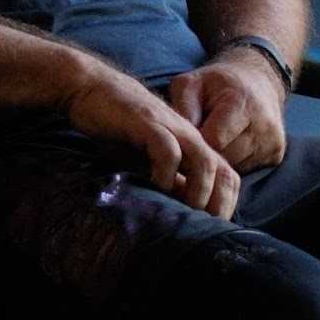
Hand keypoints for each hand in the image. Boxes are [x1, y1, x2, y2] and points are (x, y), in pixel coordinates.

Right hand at [64, 68, 242, 219]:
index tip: (212, 229)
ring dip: (200, 190)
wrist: (92, 90)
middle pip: (224, 172)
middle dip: (219, 204)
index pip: (227, 177)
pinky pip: (168, 150)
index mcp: (193, 148)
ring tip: (187, 210)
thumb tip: (181, 214)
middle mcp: (189, 138)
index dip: (225, 204)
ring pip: (205, 161)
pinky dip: (167, 171)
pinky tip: (157, 185)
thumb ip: (168, 181)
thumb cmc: (121, 129)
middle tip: (204, 227)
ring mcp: (171, 130)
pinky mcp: (148, 124)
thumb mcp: (148, 161)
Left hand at [168, 47, 290, 175]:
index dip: (194, 144)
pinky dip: (232, 162)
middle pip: (225, 158)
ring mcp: (273, 143)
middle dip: (205, 155)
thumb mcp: (192, 83)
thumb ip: (182, 105)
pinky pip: (245, 170)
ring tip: (211, 143)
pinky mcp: (277, 156)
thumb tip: (177, 139)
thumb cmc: (219, 83)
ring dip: (218, 162)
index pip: (214, 141)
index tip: (182, 140)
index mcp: (243, 104)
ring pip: (234, 168)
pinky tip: (227, 146)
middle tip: (194, 143)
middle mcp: (265, 125)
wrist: (258, 81)